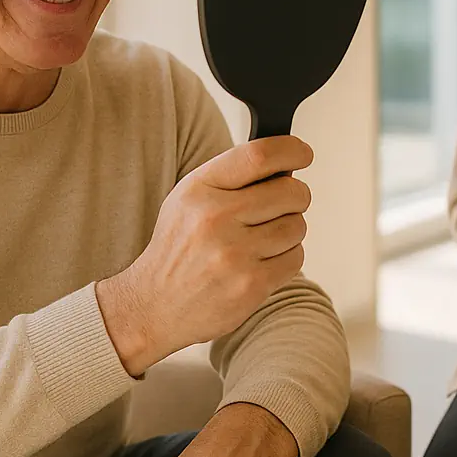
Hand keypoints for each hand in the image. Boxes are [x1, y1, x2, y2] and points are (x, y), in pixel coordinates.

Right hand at [97, 137, 313, 375]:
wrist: (154, 306)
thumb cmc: (178, 250)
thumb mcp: (187, 200)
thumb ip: (230, 178)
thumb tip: (284, 165)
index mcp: (199, 190)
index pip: (259, 155)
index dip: (291, 150)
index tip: (303, 154)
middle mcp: (215, 218)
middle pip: (290, 192)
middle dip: (295, 198)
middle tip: (281, 207)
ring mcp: (234, 254)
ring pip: (297, 225)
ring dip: (290, 231)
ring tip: (263, 240)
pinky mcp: (251, 285)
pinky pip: (295, 258)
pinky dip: (287, 258)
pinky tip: (262, 262)